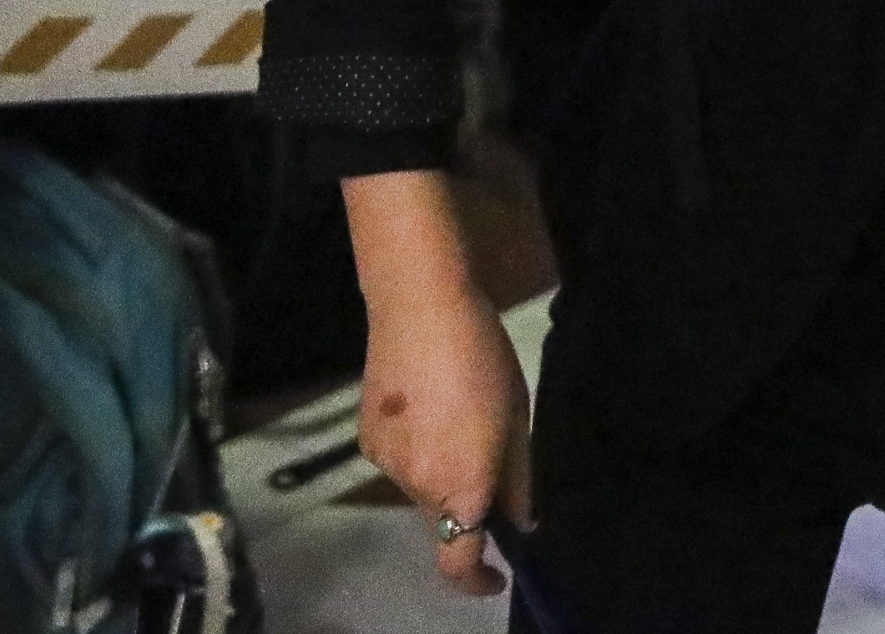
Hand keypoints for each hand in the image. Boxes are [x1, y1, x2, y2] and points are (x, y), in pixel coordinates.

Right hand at [358, 279, 534, 596]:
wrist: (419, 305)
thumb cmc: (482, 357)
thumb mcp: (517, 417)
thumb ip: (519, 478)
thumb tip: (520, 521)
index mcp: (460, 486)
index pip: (458, 561)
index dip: (478, 580)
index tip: (497, 575)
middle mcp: (416, 486)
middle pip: (443, 520)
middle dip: (466, 504)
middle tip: (486, 452)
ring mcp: (385, 463)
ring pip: (421, 490)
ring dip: (440, 474)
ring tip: (453, 415)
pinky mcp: (364, 439)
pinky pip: (399, 463)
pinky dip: (417, 450)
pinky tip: (425, 404)